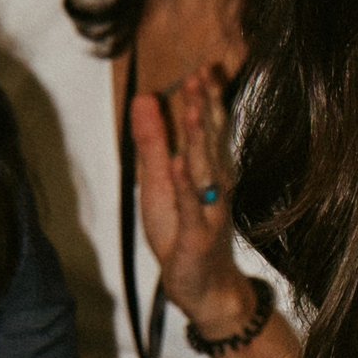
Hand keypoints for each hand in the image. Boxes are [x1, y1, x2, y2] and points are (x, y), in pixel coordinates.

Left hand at [132, 68, 248, 327]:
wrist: (206, 289)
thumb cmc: (183, 235)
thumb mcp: (158, 182)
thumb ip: (153, 142)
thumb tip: (144, 98)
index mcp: (205, 169)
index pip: (207, 127)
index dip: (205, 98)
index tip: (203, 68)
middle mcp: (213, 185)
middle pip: (208, 140)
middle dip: (205, 107)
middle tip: (201, 75)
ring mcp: (208, 209)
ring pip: (203, 169)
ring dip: (198, 139)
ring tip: (191, 109)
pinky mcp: (198, 235)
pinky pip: (192, 207)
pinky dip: (187, 186)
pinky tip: (180, 166)